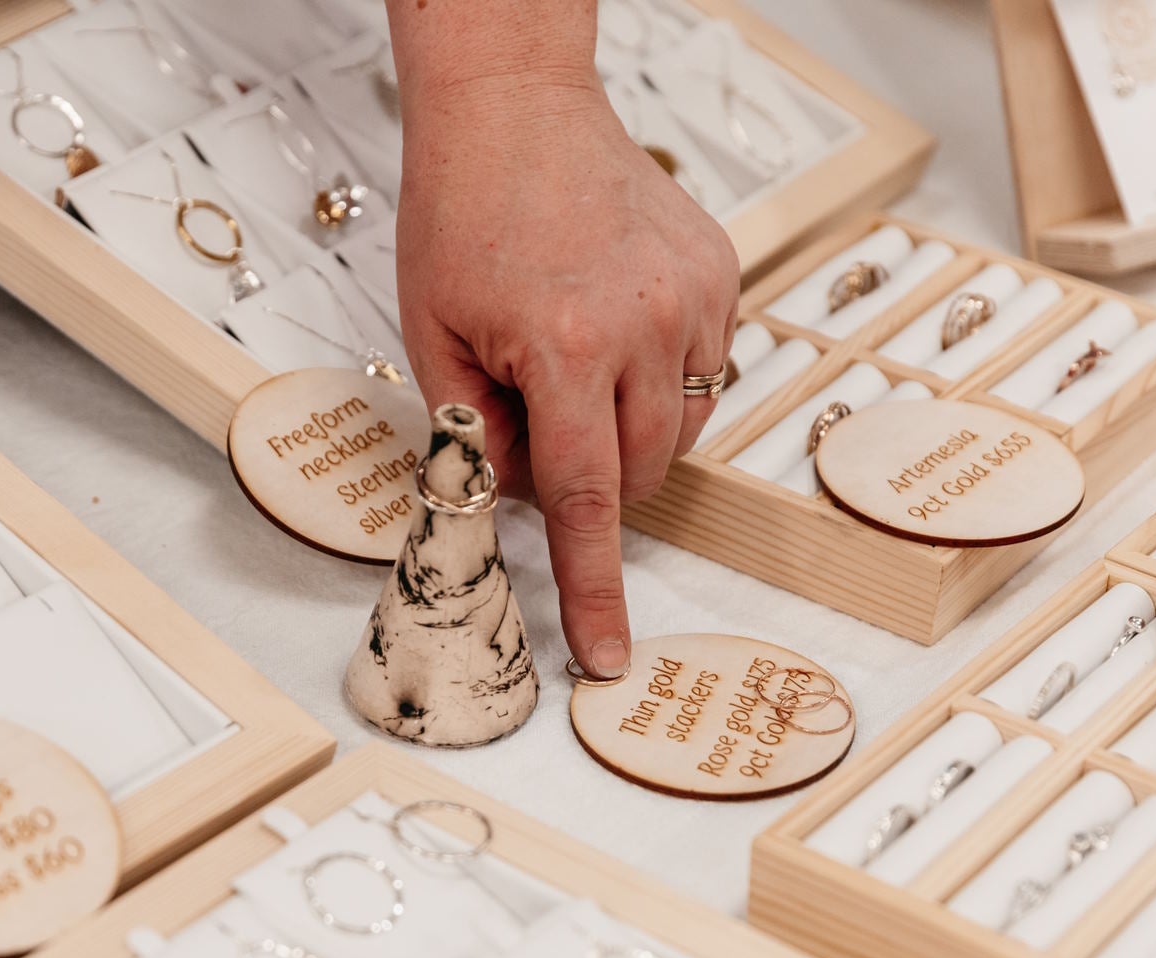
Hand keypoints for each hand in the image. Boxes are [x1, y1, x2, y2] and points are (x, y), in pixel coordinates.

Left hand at [396, 71, 740, 680]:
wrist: (516, 107)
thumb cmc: (463, 211)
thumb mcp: (432, 334)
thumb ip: (475, 435)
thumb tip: (517, 503)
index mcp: (565, 345)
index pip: (583, 501)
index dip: (593, 588)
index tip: (606, 653)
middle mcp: (647, 325)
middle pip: (636, 474)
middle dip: (588, 477)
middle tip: (530, 408)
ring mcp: (697, 298)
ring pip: (679, 431)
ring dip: (627, 431)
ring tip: (572, 357)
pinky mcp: (723, 274)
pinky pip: (704, 372)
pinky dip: (660, 378)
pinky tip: (613, 323)